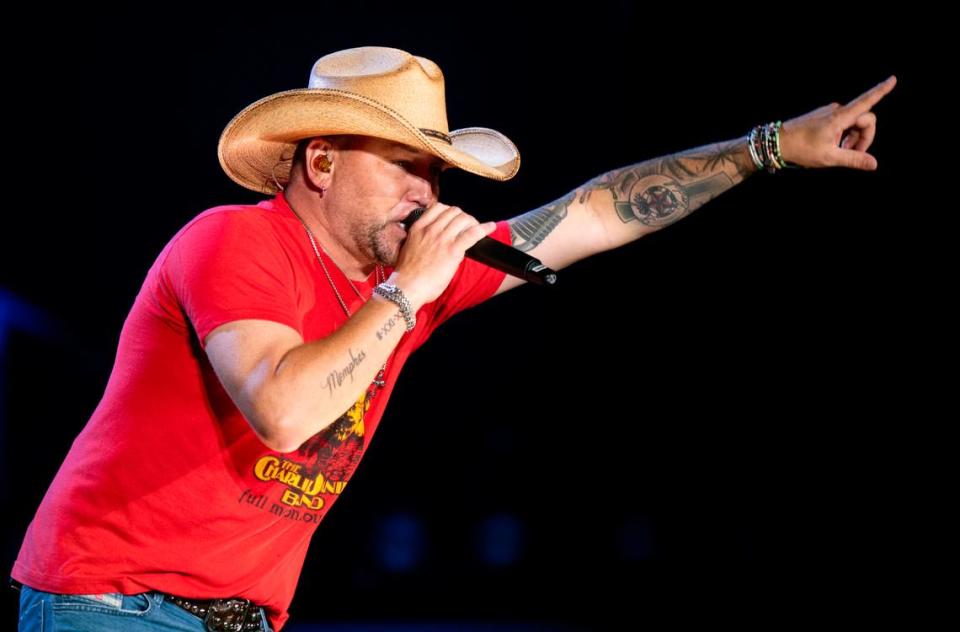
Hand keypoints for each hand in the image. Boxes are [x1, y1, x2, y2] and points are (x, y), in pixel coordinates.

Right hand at [391, 203, 495, 308]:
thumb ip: (420, 241)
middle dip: (463, 217)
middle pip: (453, 211)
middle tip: (467, 227)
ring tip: (477, 229)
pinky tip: (490, 227)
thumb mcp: (409, 249)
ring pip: (463, 218)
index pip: (438, 208)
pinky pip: (472, 233)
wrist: (406, 288)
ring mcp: (442, 239)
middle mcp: (430, 230)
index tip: (454, 219)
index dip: (450, 212)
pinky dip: (484, 228)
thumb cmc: (406, 275)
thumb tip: (431, 243)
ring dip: (473, 222)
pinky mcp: (452, 250)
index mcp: (418, 228)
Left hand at [779, 75, 896, 170]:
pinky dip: (845, 135)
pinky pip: (843, 123)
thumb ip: (853, 159)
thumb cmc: (801, 149)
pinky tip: (834, 146)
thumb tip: (873, 163)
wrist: (777, 142)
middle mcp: (837, 110)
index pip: (866, 101)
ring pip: (854, 122)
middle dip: (865, 137)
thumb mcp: (829, 157)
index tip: (893, 79)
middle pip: (865, 119)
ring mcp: (830, 112)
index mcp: (840, 117)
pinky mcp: (824, 116)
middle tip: (852, 154)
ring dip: (854, 138)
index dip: (881, 90)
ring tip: (840, 151)